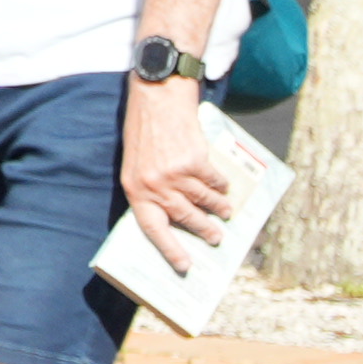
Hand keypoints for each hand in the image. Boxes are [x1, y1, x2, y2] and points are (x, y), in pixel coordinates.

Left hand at [121, 73, 234, 255]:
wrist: (157, 98)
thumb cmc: (146, 131)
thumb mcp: (137, 163)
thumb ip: (151, 188)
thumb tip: (175, 214)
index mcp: (136, 189)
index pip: (153, 229)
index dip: (170, 250)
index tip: (186, 266)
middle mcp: (154, 185)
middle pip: (185, 218)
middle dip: (204, 230)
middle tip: (216, 238)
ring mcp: (175, 175)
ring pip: (204, 201)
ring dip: (218, 208)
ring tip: (226, 212)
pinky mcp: (195, 162)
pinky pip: (214, 182)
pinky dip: (221, 185)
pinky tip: (224, 186)